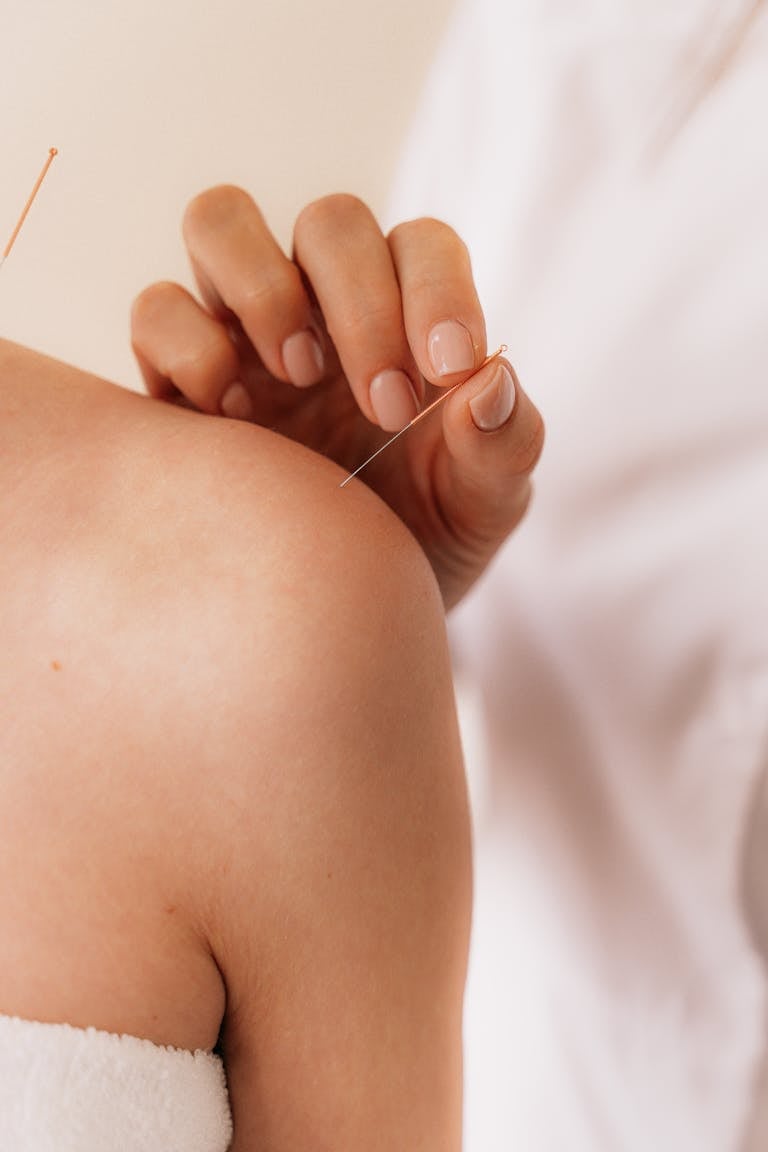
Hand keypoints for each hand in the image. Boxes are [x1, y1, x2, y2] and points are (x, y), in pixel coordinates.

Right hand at [130, 187, 543, 608]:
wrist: (342, 609)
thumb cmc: (425, 538)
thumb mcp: (484, 503)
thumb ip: (505, 443)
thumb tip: (492, 381)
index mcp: (408, 317)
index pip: (423, 246)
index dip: (439, 289)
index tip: (450, 375)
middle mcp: (324, 306)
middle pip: (329, 222)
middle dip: (362, 303)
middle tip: (385, 406)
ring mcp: (245, 334)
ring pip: (221, 223)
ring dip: (264, 289)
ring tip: (297, 378)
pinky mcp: (180, 381)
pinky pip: (157, 312)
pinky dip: (186, 344)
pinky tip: (233, 419)